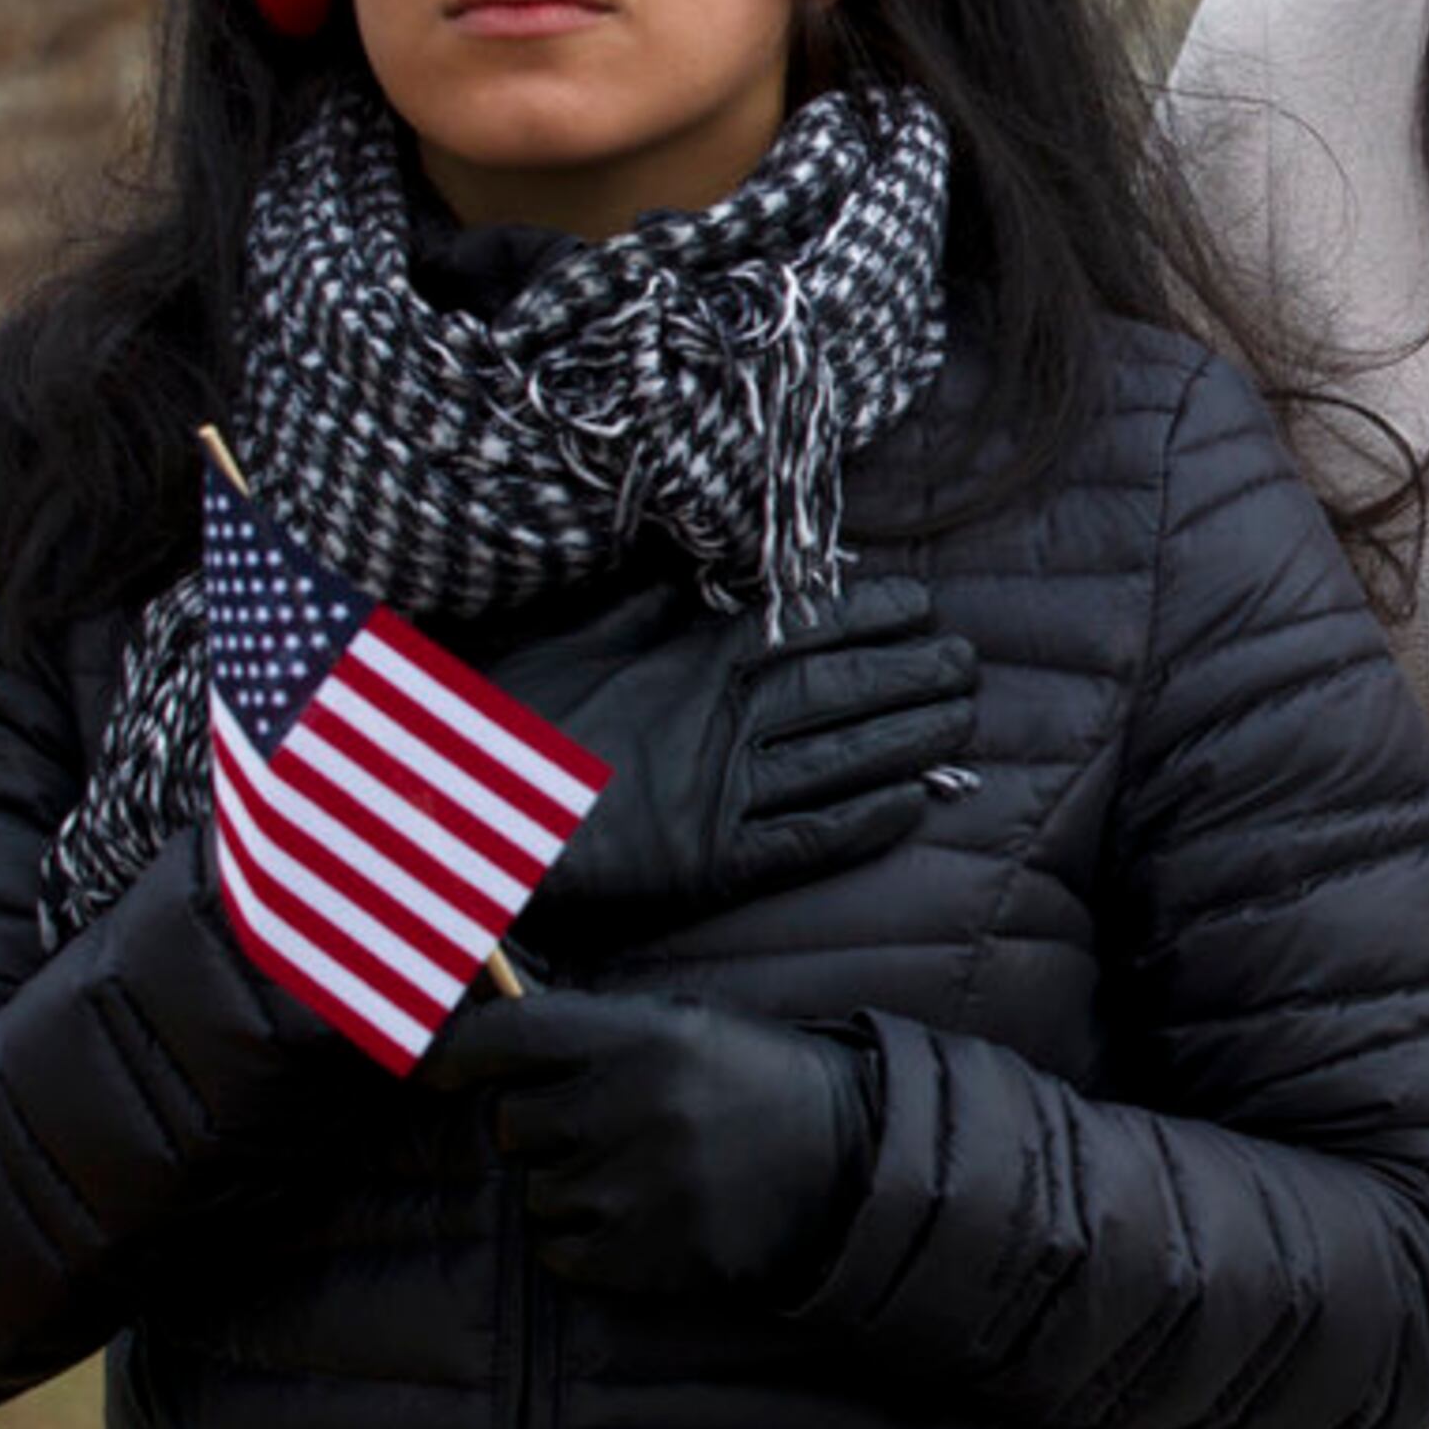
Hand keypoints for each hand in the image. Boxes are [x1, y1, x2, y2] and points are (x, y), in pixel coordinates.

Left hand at [427, 990, 873, 1295]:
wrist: (846, 1163)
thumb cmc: (756, 1083)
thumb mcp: (686, 1027)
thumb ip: (595, 1034)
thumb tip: (492, 1041)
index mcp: (642, 1036)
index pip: (510, 1036)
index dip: (457, 1053)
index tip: (430, 1069)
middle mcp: (628, 1108)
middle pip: (514, 1124)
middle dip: (545, 1126)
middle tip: (605, 1124)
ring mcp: (632, 1188)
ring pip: (536, 1192)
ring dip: (570, 1184)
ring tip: (643, 1172)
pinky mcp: (640, 1256)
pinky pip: (558, 1252)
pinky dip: (583, 1241)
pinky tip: (641, 1217)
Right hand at [547, 575, 975, 913]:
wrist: (461, 817)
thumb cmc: (507, 718)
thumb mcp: (571, 631)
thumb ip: (644, 598)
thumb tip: (696, 564)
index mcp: (692, 662)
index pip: (805, 628)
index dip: (871, 615)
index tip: (920, 605)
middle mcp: (722, 724)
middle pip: (842, 690)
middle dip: (913, 673)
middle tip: (967, 661)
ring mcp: (723, 795)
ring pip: (842, 759)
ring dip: (911, 738)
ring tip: (963, 719)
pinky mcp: (715, 864)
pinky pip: (811, 839)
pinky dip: (868, 820)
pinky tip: (915, 801)